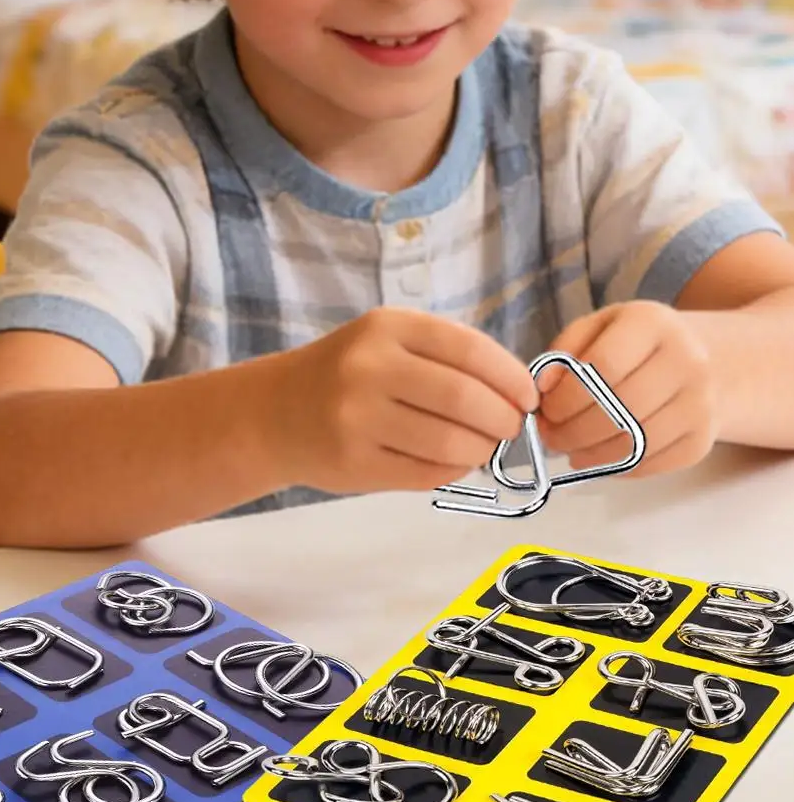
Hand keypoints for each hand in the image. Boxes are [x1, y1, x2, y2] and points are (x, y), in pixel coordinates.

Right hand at [274, 308, 536, 494]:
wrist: (274, 412)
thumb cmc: (345, 373)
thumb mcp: (386, 342)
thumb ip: (445, 358)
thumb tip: (518, 397)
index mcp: (385, 327)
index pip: (470, 349)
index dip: (512, 378)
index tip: (528, 397)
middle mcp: (369, 367)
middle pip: (467, 399)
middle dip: (504, 420)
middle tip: (509, 428)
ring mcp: (358, 418)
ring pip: (452, 442)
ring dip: (482, 450)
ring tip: (480, 447)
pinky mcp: (354, 463)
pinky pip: (428, 473)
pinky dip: (452, 470)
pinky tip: (447, 460)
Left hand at [537, 302, 717, 476]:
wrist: (706, 360)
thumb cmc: (635, 343)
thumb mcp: (598, 328)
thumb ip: (564, 352)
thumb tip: (542, 388)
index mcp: (653, 323)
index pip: (604, 366)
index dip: (568, 396)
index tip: (546, 411)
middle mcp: (687, 361)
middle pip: (621, 408)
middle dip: (574, 431)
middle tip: (550, 438)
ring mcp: (701, 403)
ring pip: (637, 442)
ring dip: (592, 455)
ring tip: (569, 450)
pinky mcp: (704, 439)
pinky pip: (654, 463)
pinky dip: (618, 468)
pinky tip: (598, 458)